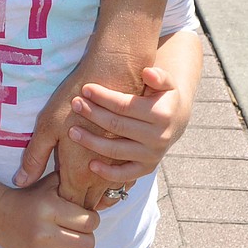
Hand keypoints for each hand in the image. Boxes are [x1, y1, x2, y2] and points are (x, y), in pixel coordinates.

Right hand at [0, 173, 97, 247]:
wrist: (1, 217)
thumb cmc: (31, 200)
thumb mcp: (50, 184)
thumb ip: (72, 183)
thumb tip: (96, 186)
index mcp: (49, 209)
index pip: (89, 222)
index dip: (92, 218)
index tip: (85, 216)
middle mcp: (44, 233)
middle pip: (88, 244)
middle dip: (87, 236)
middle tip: (78, 230)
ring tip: (66, 240)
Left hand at [14, 46, 148, 208]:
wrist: (114, 77)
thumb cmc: (74, 99)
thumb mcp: (47, 126)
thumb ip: (34, 157)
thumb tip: (20, 182)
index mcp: (79, 173)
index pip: (69, 205)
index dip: (58, 207)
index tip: (48, 204)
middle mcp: (102, 175)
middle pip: (89, 204)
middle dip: (76, 206)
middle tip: (61, 202)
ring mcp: (119, 166)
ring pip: (109, 195)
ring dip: (96, 197)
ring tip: (80, 193)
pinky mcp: (130, 153)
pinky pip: (124, 180)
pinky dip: (113, 183)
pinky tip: (101, 177)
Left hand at [69, 63, 193, 208]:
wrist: (175, 122)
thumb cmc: (162, 97)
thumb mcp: (166, 83)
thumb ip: (159, 76)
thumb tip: (147, 72)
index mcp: (161, 114)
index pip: (125, 106)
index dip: (103, 97)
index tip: (85, 88)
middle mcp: (158, 137)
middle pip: (117, 126)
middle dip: (93, 115)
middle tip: (75, 104)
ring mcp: (152, 155)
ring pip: (116, 151)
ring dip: (92, 142)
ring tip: (72, 131)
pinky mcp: (146, 169)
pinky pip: (125, 174)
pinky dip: (108, 173)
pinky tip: (90, 165)